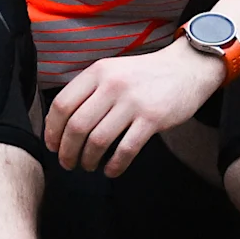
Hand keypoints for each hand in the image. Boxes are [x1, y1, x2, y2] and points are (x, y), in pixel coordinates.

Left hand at [43, 40, 220, 174]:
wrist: (187, 68)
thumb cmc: (144, 75)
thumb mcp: (113, 71)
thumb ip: (88, 90)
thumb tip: (59, 125)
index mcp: (98, 72)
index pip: (62, 105)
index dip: (52, 131)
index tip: (52, 146)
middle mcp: (113, 85)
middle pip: (77, 127)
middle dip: (67, 151)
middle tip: (68, 163)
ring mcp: (133, 102)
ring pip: (98, 141)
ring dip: (88, 160)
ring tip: (88, 166)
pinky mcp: (153, 119)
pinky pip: (126, 150)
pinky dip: (114, 165)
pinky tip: (111, 170)